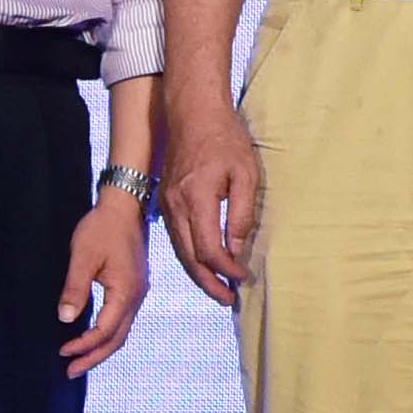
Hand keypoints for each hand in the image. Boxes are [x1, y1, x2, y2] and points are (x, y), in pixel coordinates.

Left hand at [54, 189, 150, 375]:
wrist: (124, 205)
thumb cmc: (102, 227)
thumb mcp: (83, 256)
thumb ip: (74, 288)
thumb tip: (65, 319)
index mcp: (126, 291)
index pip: (105, 330)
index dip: (84, 345)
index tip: (63, 352)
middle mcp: (136, 296)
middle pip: (117, 338)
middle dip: (94, 357)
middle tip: (71, 371)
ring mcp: (138, 292)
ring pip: (122, 330)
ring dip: (101, 348)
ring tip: (79, 360)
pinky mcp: (134, 286)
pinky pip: (123, 319)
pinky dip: (107, 334)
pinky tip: (94, 336)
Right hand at [155, 110, 257, 306]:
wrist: (193, 112)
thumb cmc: (226, 138)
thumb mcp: (246, 173)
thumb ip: (242, 213)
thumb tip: (237, 249)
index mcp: (196, 198)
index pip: (209, 248)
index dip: (227, 269)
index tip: (243, 277)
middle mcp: (176, 206)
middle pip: (189, 257)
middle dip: (209, 282)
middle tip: (228, 300)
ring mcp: (167, 204)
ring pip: (179, 250)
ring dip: (198, 273)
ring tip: (218, 290)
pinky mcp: (165, 201)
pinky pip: (175, 237)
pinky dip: (189, 256)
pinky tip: (203, 264)